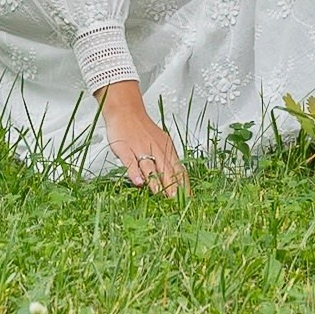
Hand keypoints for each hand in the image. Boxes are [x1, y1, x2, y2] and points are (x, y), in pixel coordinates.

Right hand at [99, 83, 188, 198]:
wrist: (126, 110)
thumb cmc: (142, 129)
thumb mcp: (159, 143)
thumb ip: (165, 160)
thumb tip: (175, 179)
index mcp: (166, 148)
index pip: (178, 169)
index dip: (183, 184)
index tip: (188, 199)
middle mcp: (156, 148)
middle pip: (166, 169)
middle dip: (172, 187)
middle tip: (177, 202)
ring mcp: (140, 148)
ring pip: (150, 167)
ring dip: (155, 181)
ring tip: (160, 195)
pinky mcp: (126, 149)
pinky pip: (131, 161)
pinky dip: (135, 172)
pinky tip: (138, 182)